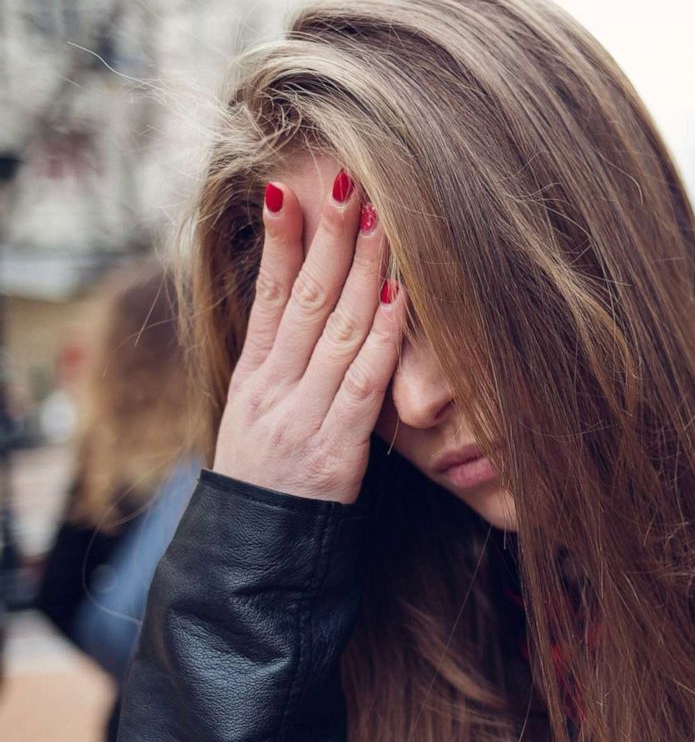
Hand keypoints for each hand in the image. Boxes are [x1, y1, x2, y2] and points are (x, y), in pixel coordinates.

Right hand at [212, 171, 406, 503]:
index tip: (288, 188)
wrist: (251, 562)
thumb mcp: (256, 420)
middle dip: (326, 236)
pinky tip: (397, 294)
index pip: (265, 295)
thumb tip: (296, 311)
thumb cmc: (267, 487)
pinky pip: (363, 381)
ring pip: (335, 328)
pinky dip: (382, 335)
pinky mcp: (333, 447)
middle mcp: (271, 389)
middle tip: (346, 179)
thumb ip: (279, 369)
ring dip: (361, 268)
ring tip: (379, 216)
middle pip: (302, 298)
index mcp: (251, 378)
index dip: (277, 241)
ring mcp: (300, 416)